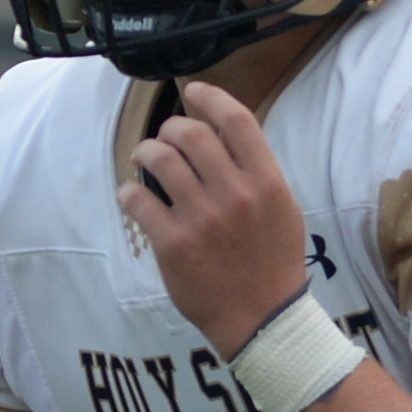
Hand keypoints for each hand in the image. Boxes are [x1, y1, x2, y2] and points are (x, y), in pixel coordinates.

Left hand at [122, 82, 315, 355]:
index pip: (236, 120)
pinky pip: (138, 199)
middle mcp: (236, 194)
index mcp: (267, 182)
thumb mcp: (283, 210)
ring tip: (144, 158)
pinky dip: (129, 192)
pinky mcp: (173, 243)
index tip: (193, 92)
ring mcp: (203, 219)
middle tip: (165, 139)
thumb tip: (224, 135)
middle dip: (170, 128)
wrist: (263, 319)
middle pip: (191, 132)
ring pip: (160, 158)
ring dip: (146, 151)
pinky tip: (133, 197)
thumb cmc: (273, 263)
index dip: (210, 97)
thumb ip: (257, 172)